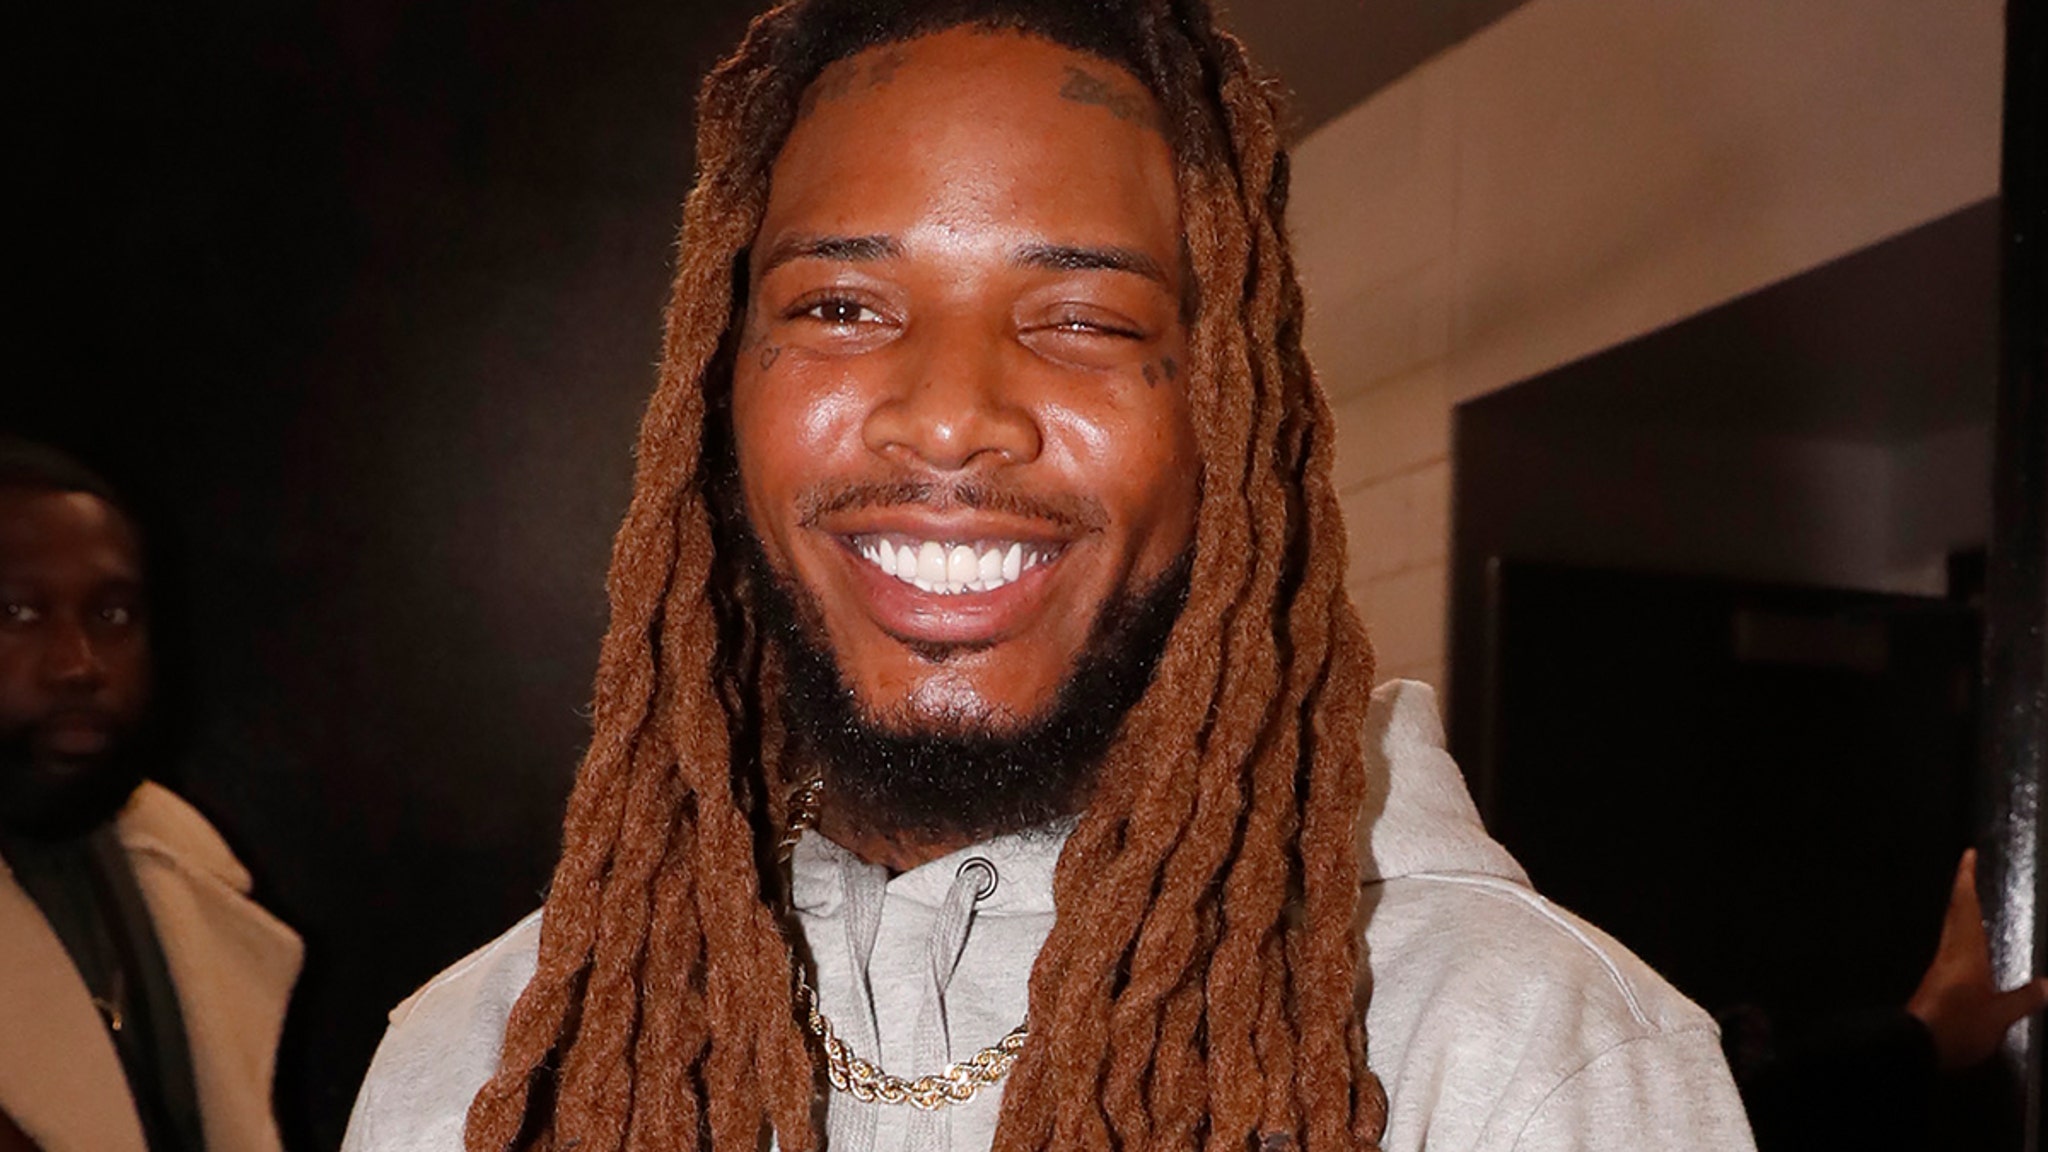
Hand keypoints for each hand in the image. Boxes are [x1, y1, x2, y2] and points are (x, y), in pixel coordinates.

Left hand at [1905, 848, 2047, 1071]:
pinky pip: (1952, 948)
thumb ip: (2025, 998)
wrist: (1915, 1046)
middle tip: (1969, 870)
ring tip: (1973, 902)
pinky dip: (1962, 935)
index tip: (1967, 855)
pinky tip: (1970, 947)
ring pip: (1951, 929)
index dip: (1966, 880)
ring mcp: (1940, 967)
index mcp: (1964, 950)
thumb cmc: (1958, 1024)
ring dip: (1961, 911)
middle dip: (1962, 889)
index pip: (1965, 906)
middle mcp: (1949, 951)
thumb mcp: (1999, 1015)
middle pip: (1955, 913)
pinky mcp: (1937, 983)